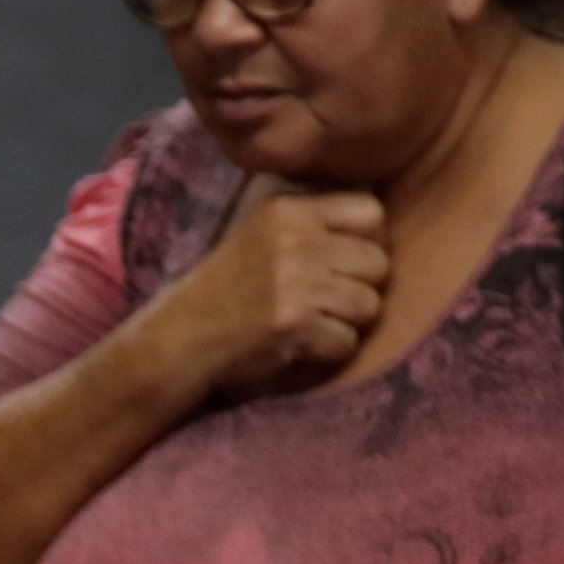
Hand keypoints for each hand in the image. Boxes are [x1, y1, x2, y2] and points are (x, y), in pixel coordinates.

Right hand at [180, 187, 390, 394]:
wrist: (179, 338)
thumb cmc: (228, 288)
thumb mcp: (263, 233)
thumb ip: (315, 221)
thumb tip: (384, 224)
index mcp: (288, 210)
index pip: (372, 214)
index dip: (366, 244)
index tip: (338, 265)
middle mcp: (293, 240)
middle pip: (379, 264)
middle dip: (359, 289)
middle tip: (322, 302)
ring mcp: (292, 283)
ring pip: (369, 305)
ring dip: (346, 323)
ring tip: (310, 323)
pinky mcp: (292, 325)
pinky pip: (347, 342)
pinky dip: (328, 352)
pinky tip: (297, 345)